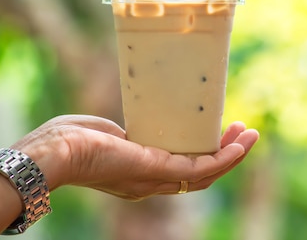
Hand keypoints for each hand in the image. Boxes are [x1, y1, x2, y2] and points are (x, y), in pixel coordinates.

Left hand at [11, 115, 258, 199]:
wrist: (55, 151)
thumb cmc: (70, 138)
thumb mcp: (109, 132)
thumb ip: (127, 131)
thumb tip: (135, 125)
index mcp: (141, 172)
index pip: (183, 168)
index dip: (207, 153)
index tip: (221, 130)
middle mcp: (152, 182)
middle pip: (202, 173)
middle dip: (226, 153)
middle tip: (244, 132)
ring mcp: (157, 179)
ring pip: (207, 173)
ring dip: (232, 156)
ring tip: (252, 136)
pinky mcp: (158, 171)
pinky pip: (201, 169)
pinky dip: (223, 159)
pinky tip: (239, 146)